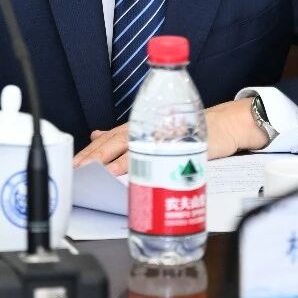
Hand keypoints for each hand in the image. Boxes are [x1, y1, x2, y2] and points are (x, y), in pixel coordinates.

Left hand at [72, 97, 268, 175]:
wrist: (225, 125)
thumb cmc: (190, 129)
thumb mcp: (154, 128)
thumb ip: (124, 133)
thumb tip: (96, 135)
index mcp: (139, 126)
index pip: (107, 139)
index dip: (88, 151)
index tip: (72, 164)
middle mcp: (147, 128)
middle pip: (114, 142)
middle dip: (93, 157)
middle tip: (77, 170)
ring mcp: (162, 134)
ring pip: (131, 146)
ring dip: (110, 160)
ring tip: (94, 172)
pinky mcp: (178, 142)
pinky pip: (157, 154)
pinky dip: (142, 163)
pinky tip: (126, 172)